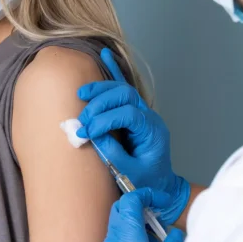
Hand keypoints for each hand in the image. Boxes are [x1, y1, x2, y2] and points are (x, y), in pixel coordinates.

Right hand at [76, 48, 190, 225]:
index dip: (105, 120)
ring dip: (101, 89)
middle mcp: (149, 117)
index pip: (128, 114)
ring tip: (82, 93)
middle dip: (100, 104)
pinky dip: (113, 72)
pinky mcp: (132, 112)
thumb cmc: (147, 183)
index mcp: (152, 132)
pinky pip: (123, 87)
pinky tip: (105, 55)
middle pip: (125, 96)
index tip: (87, 132)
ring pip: (122, 89)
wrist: (160, 186)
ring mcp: (142, 112)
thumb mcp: (130, 174)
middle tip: (82, 119)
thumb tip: (91, 134)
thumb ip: (112, 154)